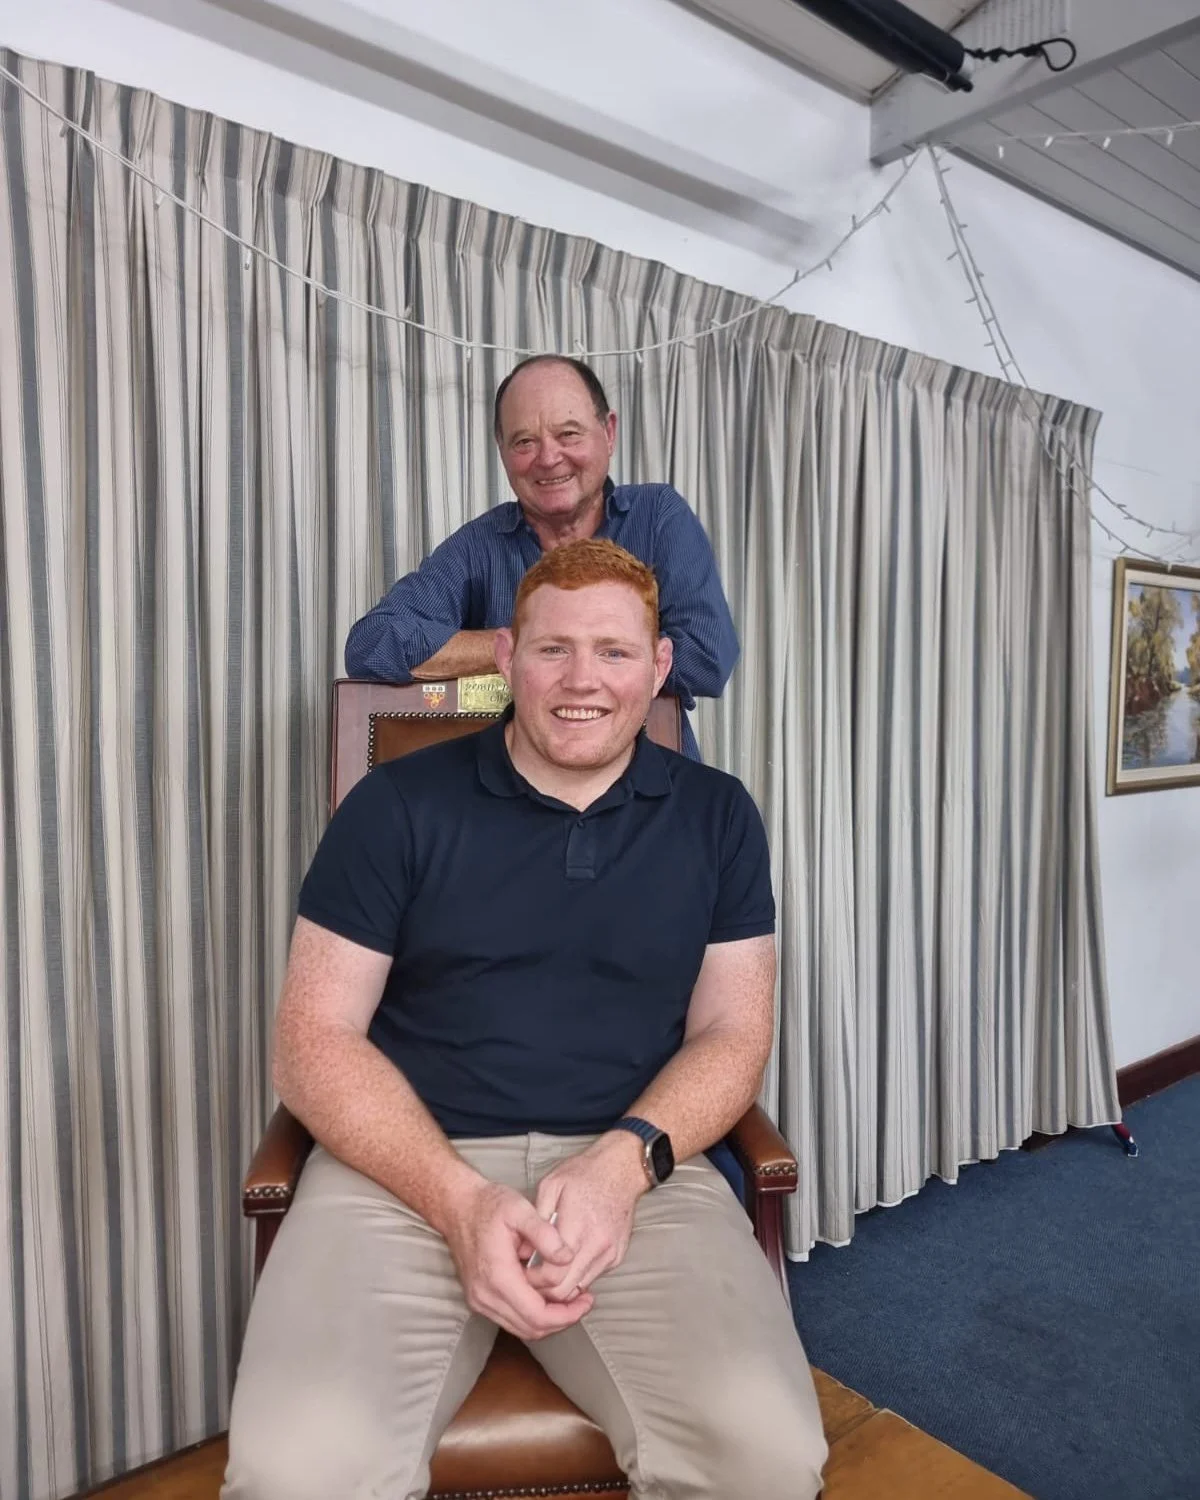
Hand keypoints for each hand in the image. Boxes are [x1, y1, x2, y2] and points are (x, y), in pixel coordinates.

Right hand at [441, 1178, 593, 1339]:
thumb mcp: (520, 1209)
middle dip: (562, 1320)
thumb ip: (545, 1234)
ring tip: (571, 1299)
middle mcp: (485, 1296)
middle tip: (584, 1301)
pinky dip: (532, 1314)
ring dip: (548, 1320)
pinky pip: (510, 1319)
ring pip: (521, 1328)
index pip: (537, 1316)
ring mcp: (479, 1300)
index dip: (566, 1315)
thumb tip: (568, 1258)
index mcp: (497, 1276)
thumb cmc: (487, 1204)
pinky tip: (547, 1295)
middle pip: (531, 1329)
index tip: (586, 1301)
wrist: (456, 1206)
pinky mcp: (479, 1299)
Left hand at [526, 1132, 647, 1303]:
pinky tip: (568, 1261)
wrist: (620, 1170)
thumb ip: (536, 1221)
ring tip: (548, 1268)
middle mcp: (596, 1246)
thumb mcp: (550, 1186)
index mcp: (576, 1228)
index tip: (524, 1271)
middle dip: (545, 1289)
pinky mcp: (616, 1257)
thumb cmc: (584, 1174)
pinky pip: (591, 1277)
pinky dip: (576, 1276)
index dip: (534, 1279)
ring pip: (579, 1288)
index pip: (553, 1274)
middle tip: (532, 1276)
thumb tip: (524, 1249)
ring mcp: (609, 1254)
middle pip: (565, 1289)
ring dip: (562, 1284)